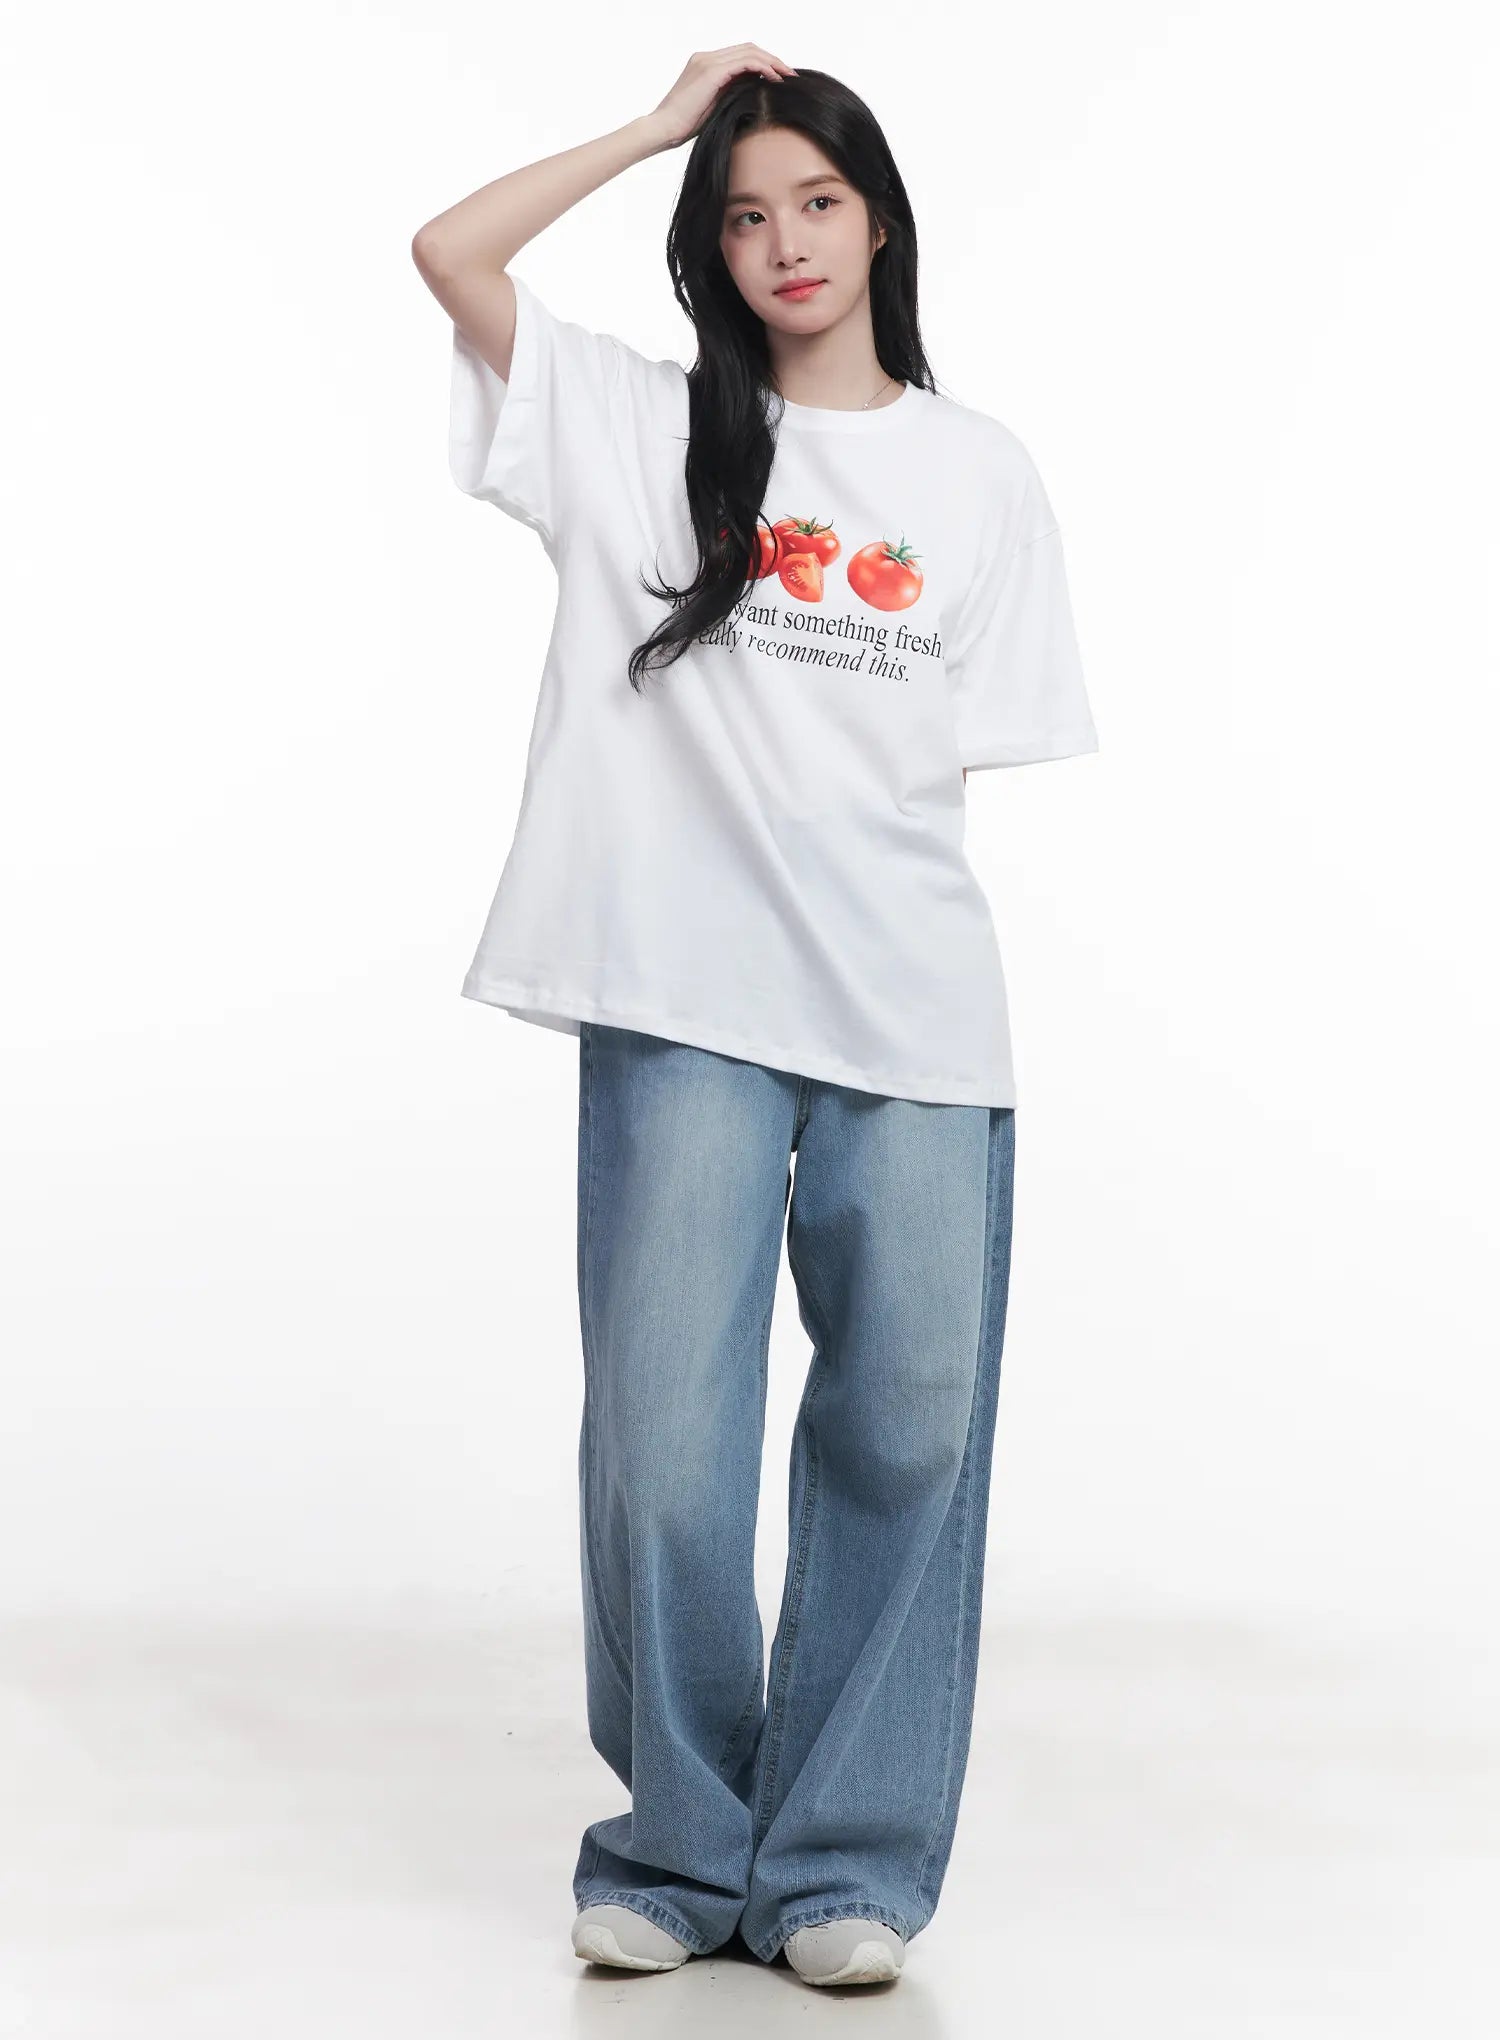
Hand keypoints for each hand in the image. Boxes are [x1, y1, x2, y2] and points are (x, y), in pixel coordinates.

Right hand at [646, 45, 797, 149]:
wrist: (663, 129)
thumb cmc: (684, 127)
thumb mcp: (712, 108)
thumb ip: (729, 96)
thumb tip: (753, 97)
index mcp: (705, 65)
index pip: (741, 55)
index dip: (763, 63)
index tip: (779, 78)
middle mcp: (706, 57)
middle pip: (748, 48)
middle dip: (772, 59)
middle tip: (790, 75)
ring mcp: (708, 61)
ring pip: (749, 51)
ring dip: (772, 62)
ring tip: (787, 76)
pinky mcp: (711, 71)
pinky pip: (745, 62)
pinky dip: (763, 68)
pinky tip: (774, 79)